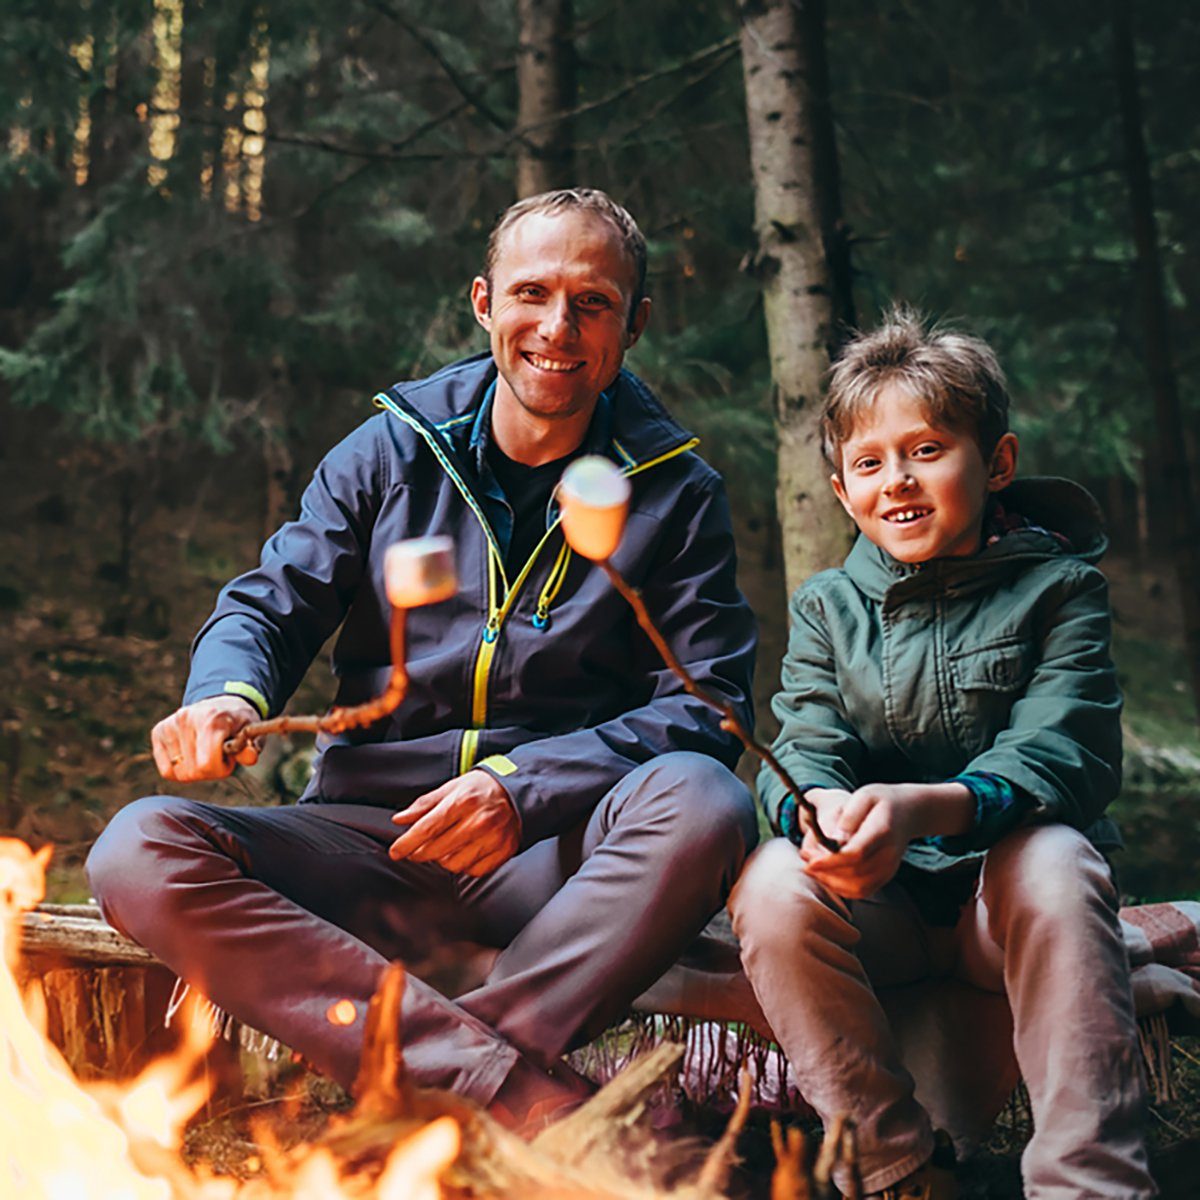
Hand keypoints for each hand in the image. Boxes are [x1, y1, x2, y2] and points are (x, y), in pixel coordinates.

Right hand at [151, 695, 260, 781]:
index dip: (221, 768)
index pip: (206, 764)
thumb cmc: (238, 721)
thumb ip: (250, 747)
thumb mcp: (250, 732)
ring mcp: (170, 724)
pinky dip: (179, 769)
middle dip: (210, 770)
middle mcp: (187, 719)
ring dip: (195, 770)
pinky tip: (191, 755)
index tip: (229, 758)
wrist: (223, 703)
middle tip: (218, 755)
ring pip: (179, 772)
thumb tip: (250, 757)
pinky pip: (166, 770)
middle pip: (193, 771)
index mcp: (212, 719)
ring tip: (205, 752)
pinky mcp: (159, 731)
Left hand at [389, 769, 520, 876]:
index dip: (407, 843)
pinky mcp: (502, 852)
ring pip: (453, 864)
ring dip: (442, 860)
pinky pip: (473, 871)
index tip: (395, 851)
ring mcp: (492, 838)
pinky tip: (464, 852)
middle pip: (437, 850)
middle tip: (415, 850)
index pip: (427, 828)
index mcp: (463, 801)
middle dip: (419, 853)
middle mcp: (479, 821)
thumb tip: (400, 820)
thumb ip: (424, 805)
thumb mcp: (451, 788)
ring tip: (444, 848)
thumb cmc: (481, 789)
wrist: (518, 792)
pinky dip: (463, 865)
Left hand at [800, 783, 917, 899]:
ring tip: (812, 868)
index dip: (830, 861)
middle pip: (855, 873)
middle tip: (805, 861)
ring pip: (858, 887)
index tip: (810, 861)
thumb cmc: (881, 801)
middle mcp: (889, 854)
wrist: (908, 812)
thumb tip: (834, 839)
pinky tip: (827, 876)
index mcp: (883, 831)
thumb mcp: (864, 796)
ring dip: (831, 883)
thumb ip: (849, 817)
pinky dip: (842, 888)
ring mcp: (889, 868)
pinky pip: (862, 891)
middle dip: (825, 872)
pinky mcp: (886, 876)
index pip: (856, 854)